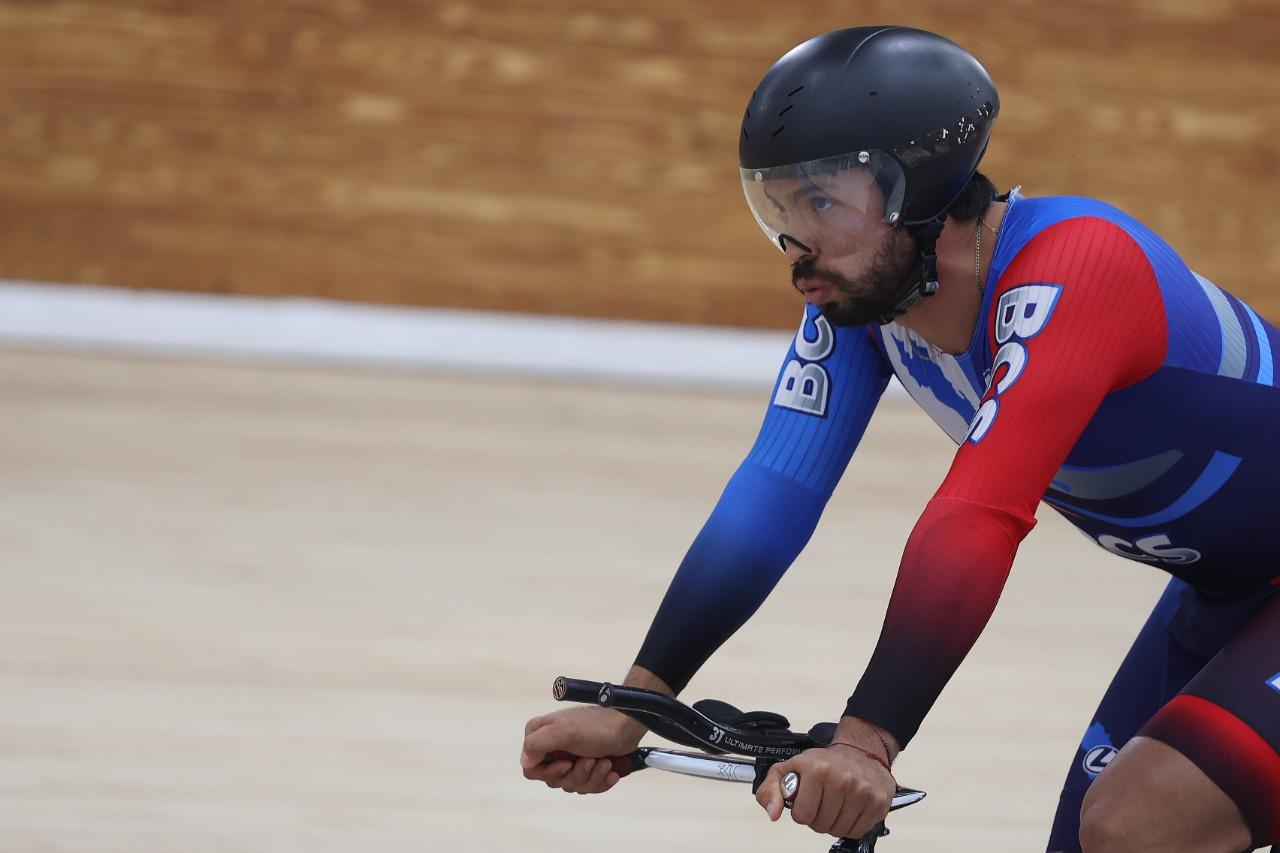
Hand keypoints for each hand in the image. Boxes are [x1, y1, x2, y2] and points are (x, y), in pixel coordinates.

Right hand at [520, 705, 644, 793]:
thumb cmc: (596, 726)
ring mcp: (568, 757)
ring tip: (604, 762)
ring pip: (571, 785)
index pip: (531, 769)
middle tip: (591, 759)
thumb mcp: (564, 731)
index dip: (550, 772)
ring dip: (591, 777)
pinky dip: (600, 780)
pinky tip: (610, 770)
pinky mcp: (584, 765)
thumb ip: (537, 744)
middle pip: (553, 780)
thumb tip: (525, 762)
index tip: (568, 763)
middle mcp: (551, 747)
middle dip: (576, 774)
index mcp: (539, 735)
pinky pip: (586, 786)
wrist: (626, 727)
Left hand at [755, 742, 894, 838]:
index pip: (802, 815)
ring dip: (834, 823)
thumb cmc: (823, 763)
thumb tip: (773, 813)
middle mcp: (841, 779)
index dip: (801, 812)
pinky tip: (849, 808)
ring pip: (838, 830)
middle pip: (820, 825)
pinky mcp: (877, 802)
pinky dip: (850, 825)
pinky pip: (857, 831)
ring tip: (836, 804)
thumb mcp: (789, 768)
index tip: (806, 801)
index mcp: (817, 769)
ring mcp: (862, 791)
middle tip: (822, 802)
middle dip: (817, 818)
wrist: (860, 751)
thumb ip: (771, 789)